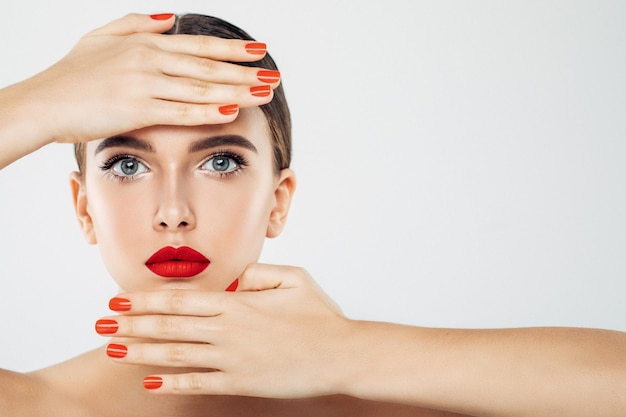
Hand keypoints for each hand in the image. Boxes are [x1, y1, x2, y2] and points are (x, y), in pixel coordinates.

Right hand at [9, 13, 277, 145]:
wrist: (42, 102)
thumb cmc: (71, 73)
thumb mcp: (101, 37)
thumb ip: (137, 24)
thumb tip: (169, 17)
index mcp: (146, 43)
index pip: (199, 46)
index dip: (232, 49)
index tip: (260, 50)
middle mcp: (150, 60)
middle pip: (207, 67)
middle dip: (245, 72)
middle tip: (275, 75)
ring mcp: (144, 84)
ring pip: (200, 87)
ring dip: (236, 91)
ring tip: (264, 92)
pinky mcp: (136, 109)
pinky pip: (179, 111)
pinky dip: (206, 111)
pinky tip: (230, 111)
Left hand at [96, 264, 350, 397]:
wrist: (341, 354)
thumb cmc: (321, 316)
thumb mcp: (293, 279)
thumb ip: (258, 274)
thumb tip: (233, 279)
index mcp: (238, 302)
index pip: (180, 299)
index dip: (146, 300)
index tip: (120, 299)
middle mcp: (227, 330)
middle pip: (169, 325)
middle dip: (131, 323)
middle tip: (101, 323)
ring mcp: (231, 358)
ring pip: (175, 353)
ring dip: (141, 350)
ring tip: (113, 349)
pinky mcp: (240, 382)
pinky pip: (198, 383)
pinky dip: (172, 382)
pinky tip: (151, 382)